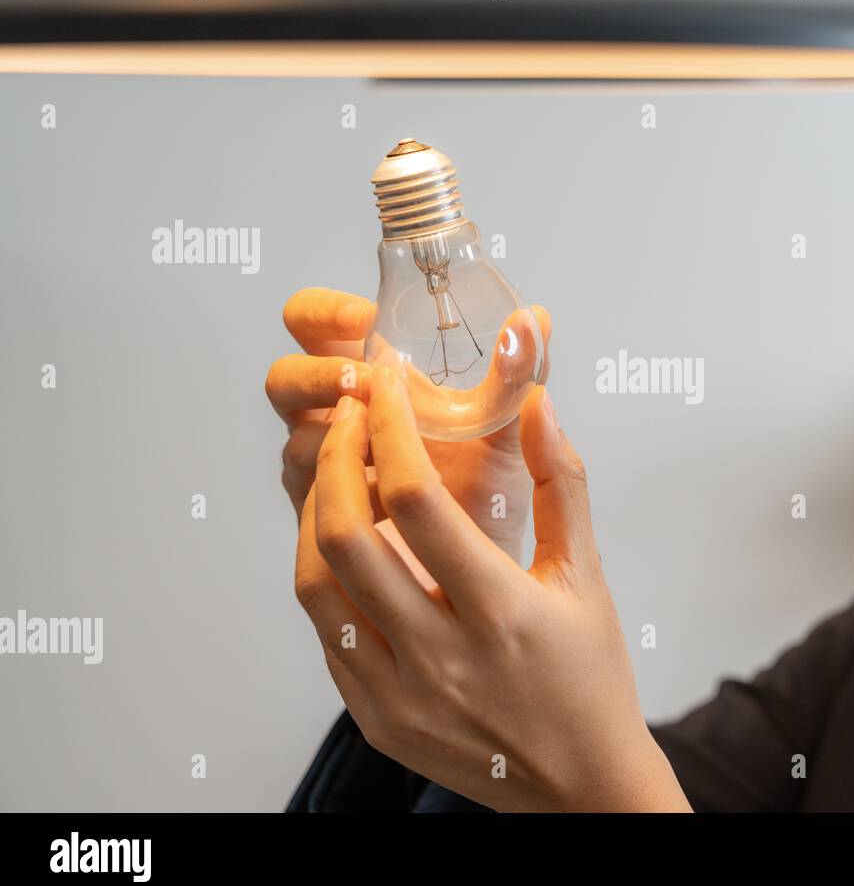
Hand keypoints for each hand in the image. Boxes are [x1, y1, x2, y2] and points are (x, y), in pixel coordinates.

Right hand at [265, 287, 549, 559]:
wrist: (488, 572)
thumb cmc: (489, 491)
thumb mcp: (505, 427)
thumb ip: (517, 373)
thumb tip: (536, 317)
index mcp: (366, 380)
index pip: (311, 324)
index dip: (324, 313)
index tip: (365, 319)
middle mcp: (334, 420)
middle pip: (284, 380)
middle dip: (317, 375)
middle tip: (362, 384)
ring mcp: (323, 473)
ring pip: (298, 443)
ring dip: (333, 436)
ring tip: (381, 442)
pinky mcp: (324, 526)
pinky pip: (313, 505)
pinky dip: (344, 495)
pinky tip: (381, 498)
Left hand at [294, 368, 691, 811]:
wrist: (581, 786)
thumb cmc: (591, 677)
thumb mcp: (586, 575)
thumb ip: (561, 483)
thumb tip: (536, 404)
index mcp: (502, 612)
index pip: (418, 500)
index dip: (393, 429)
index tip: (388, 387)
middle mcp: (441, 657)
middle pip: (345, 537)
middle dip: (336, 457)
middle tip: (351, 417)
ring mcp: (398, 695)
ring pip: (316, 586)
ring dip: (315, 514)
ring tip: (340, 473)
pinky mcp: (375, 720)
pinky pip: (328, 634)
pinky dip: (326, 576)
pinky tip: (348, 544)